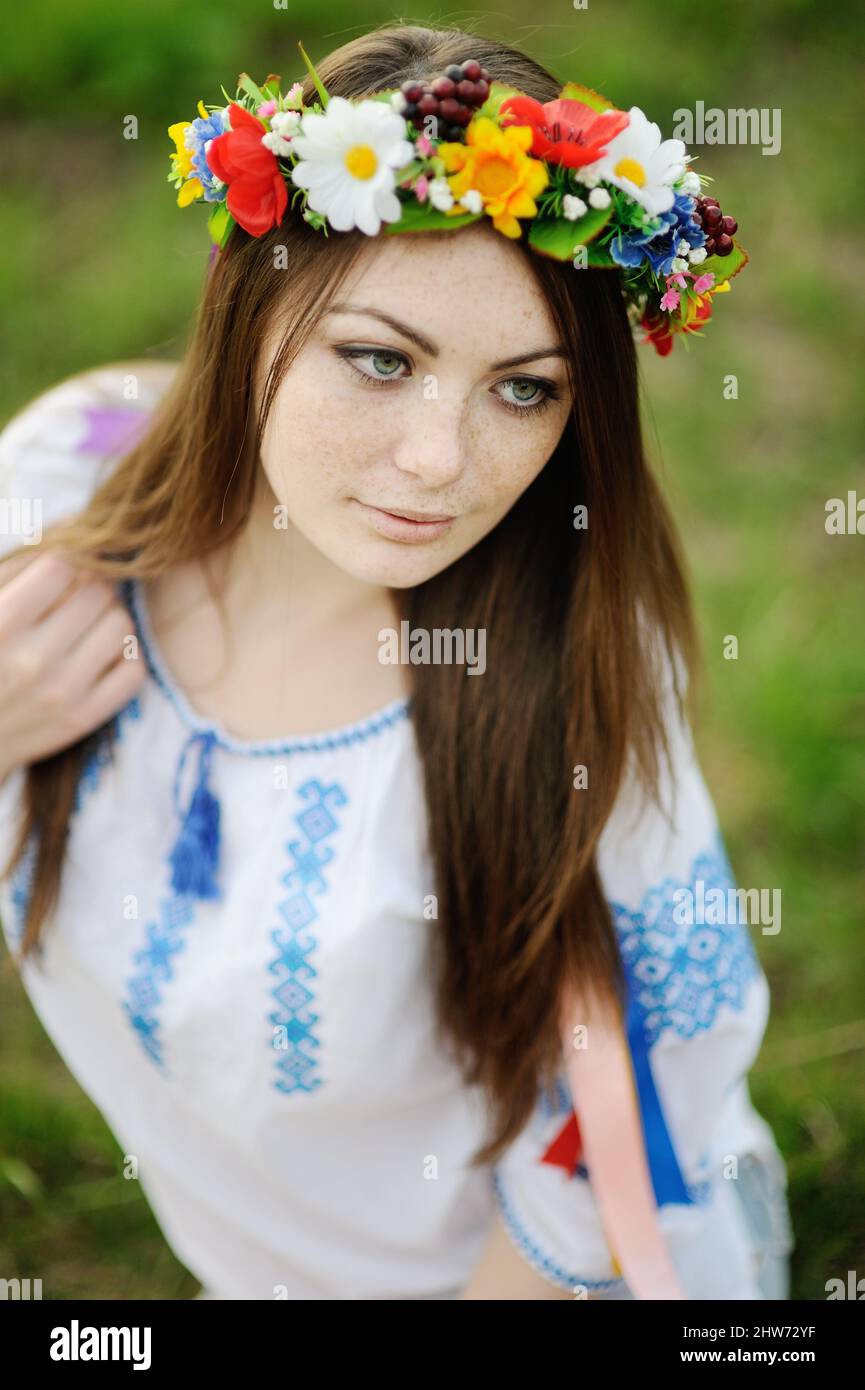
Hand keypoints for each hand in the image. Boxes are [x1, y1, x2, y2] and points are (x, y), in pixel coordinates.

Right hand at [0, 550, 145, 782]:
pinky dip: (123, 654)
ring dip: (110, 615)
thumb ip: (20, 566)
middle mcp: (31, 661)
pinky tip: (98, 653)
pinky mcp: (82, 719)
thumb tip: (74, 524)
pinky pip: (134, 669)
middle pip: (98, 592)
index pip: (62, 565)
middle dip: (92, 583)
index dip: (68, 557)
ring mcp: (61, 694)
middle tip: (79, 593)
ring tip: (87, 622)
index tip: (65, 565)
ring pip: (122, 625)